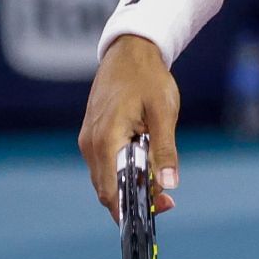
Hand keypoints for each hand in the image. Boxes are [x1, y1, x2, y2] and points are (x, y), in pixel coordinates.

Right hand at [78, 35, 180, 223]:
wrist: (129, 50)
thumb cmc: (147, 77)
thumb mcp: (163, 112)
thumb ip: (165, 150)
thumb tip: (170, 185)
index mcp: (106, 139)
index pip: (111, 191)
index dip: (134, 207)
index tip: (163, 205)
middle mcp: (91, 143)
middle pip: (107, 190)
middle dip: (134, 198)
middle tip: (166, 196)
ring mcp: (88, 139)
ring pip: (105, 178)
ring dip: (129, 184)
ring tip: (157, 175)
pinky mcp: (91, 135)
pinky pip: (104, 164)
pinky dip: (122, 171)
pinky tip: (143, 160)